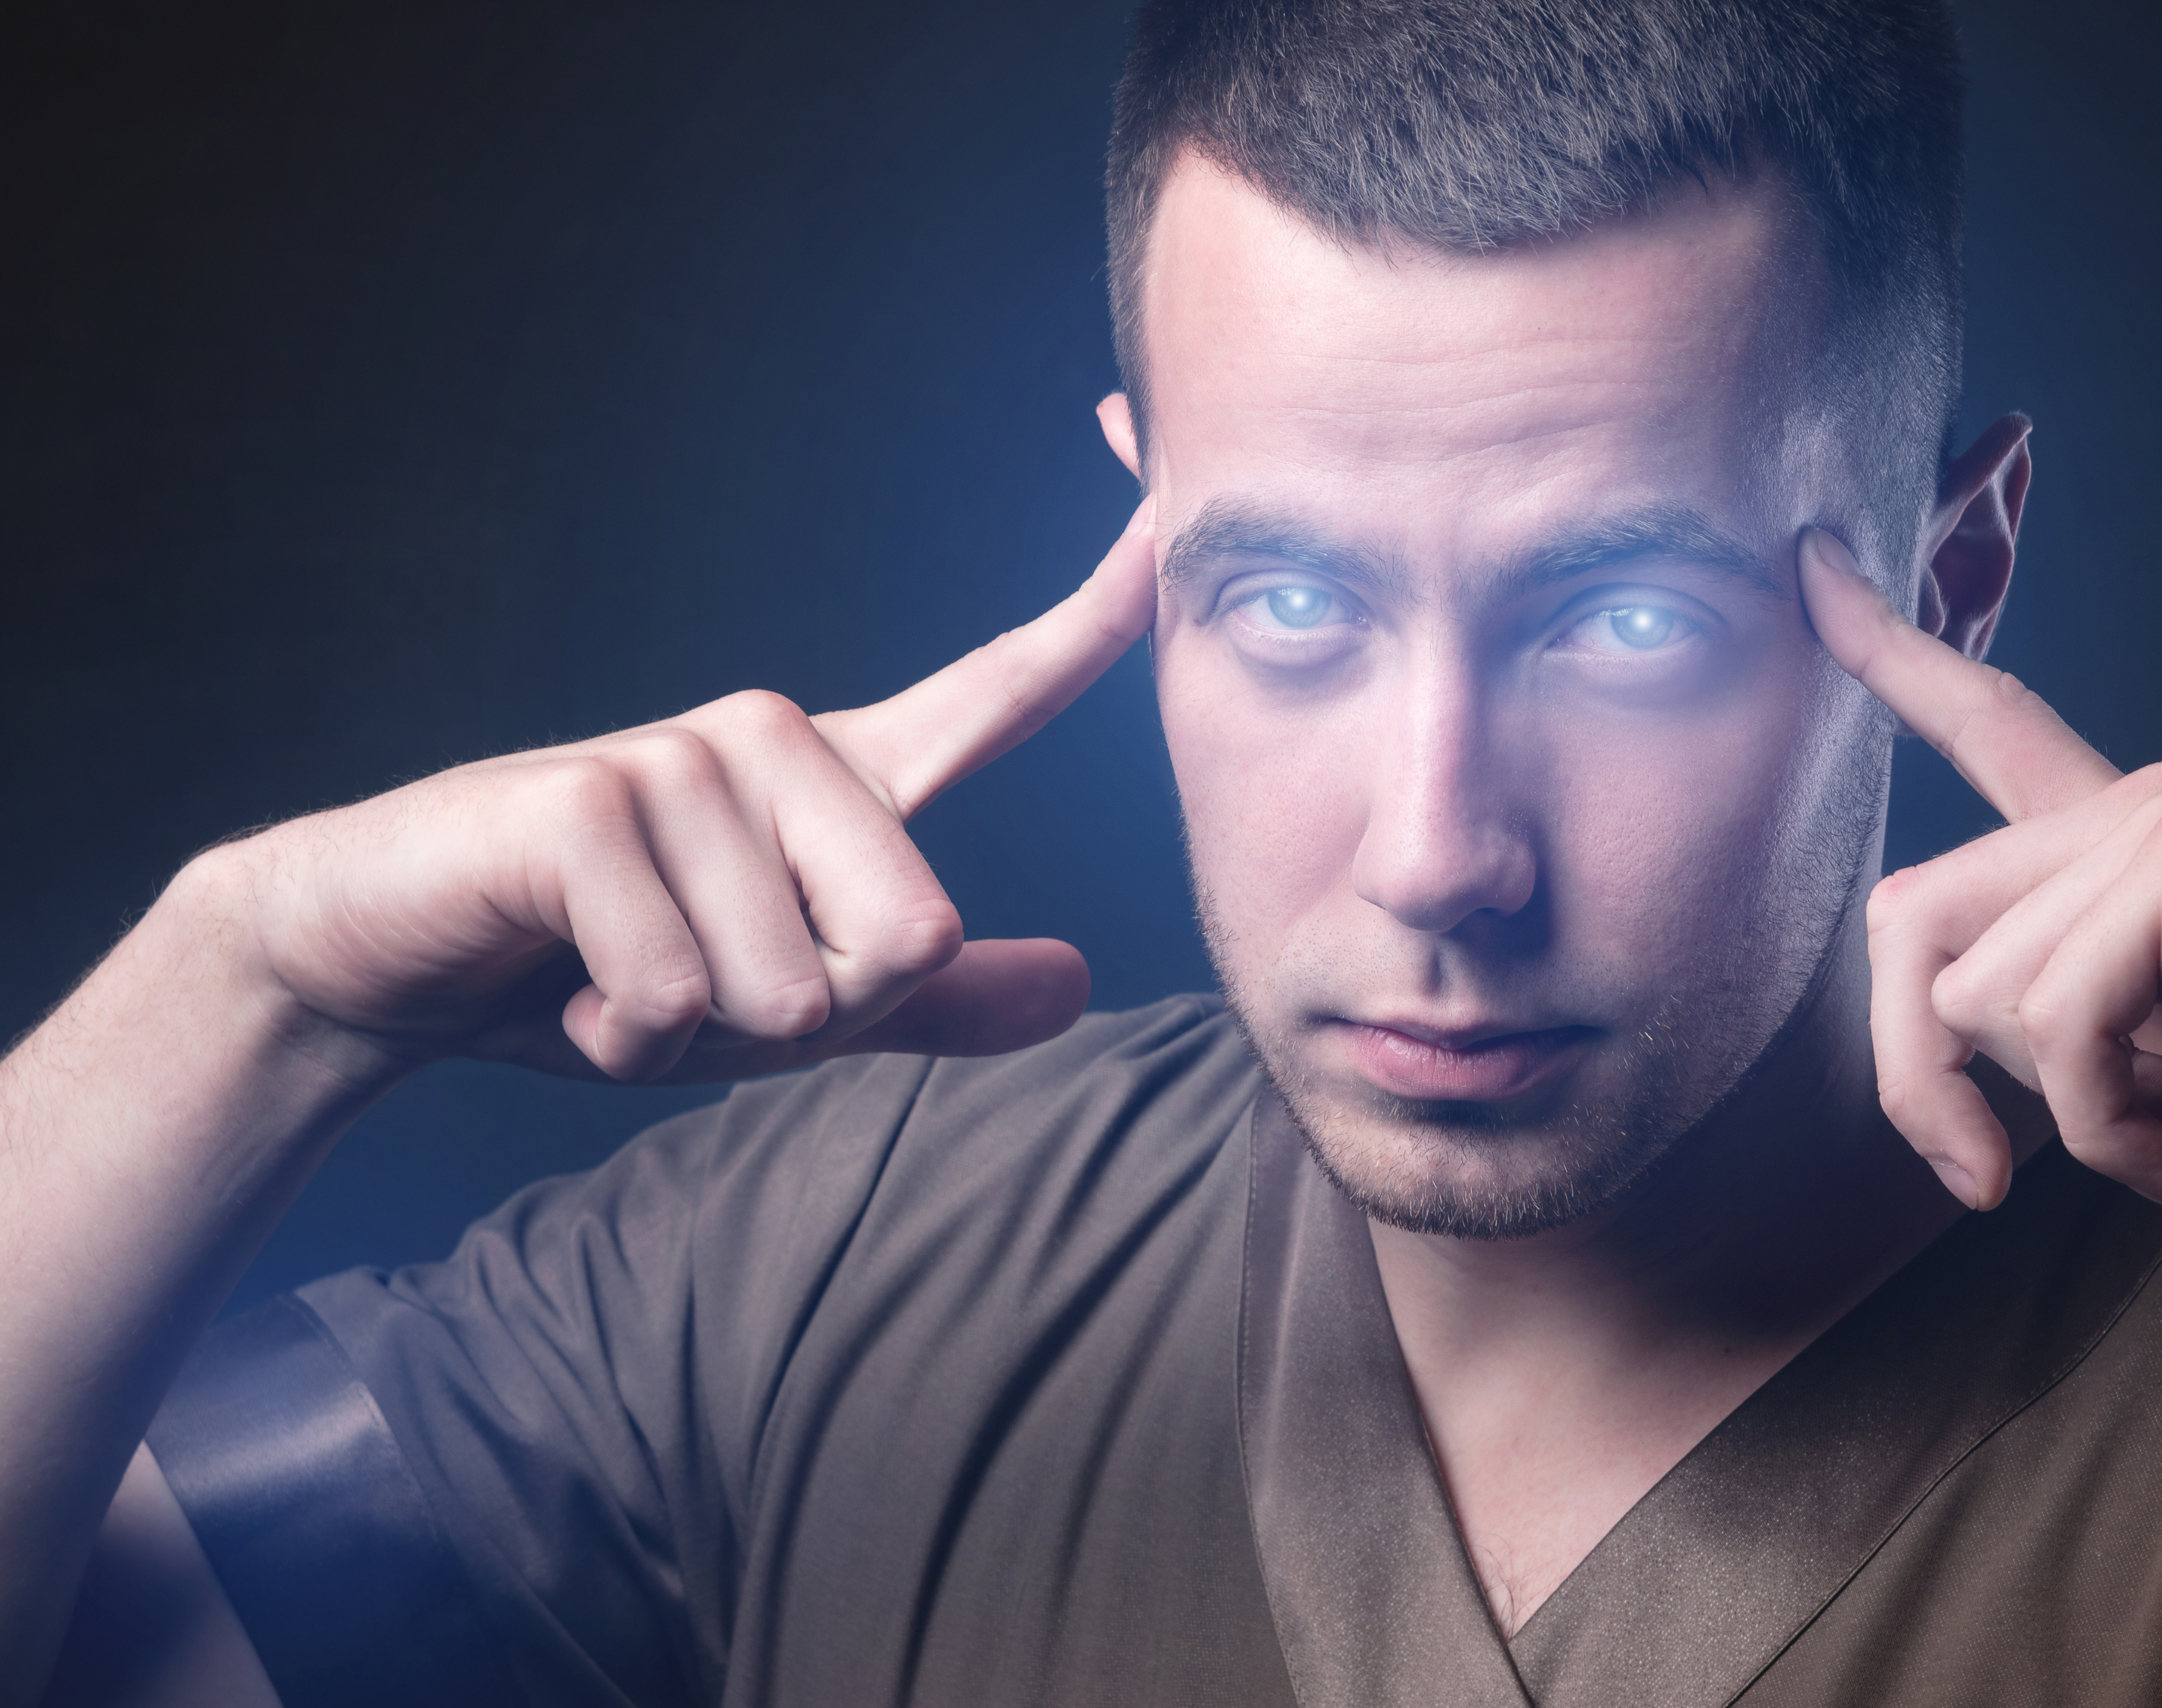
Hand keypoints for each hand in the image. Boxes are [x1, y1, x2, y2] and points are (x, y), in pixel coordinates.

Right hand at [219, 499, 1157, 1085]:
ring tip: (615, 969)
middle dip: (804, 1019)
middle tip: (693, 979)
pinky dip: (620, 1030)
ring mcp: (687, 754)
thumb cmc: (599, 973)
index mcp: (841, 780)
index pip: (999, 692)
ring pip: (790, 988)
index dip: (1097, 616)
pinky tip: (561, 974)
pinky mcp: (595, 798)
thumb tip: (1080, 985)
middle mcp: (777, 740)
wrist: (395, 961)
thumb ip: (928, 1002)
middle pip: (913, 941)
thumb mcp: (782, 1008)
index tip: (1171, 512)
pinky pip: (678, 990)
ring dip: (692, 1032)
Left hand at [1798, 527, 2161, 1346]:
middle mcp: (2126, 812)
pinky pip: (2054, 1013)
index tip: (1807, 566)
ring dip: (2066, 1110)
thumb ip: (2025, 1024)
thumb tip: (1929, 1025)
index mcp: (2108, 846)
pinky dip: (2108, 1115)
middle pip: (1907, 918)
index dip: (1886, 648)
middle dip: (1917, 1074)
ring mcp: (2161, 823)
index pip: (1981, 721)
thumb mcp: (2120, 1080)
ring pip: (1974, 987)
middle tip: (1991, 1169)